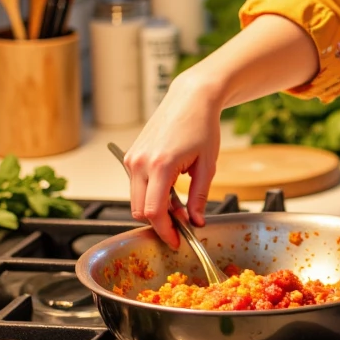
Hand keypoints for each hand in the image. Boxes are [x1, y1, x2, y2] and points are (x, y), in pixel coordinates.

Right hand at [123, 67, 224, 246]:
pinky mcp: (131, 155)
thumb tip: (196, 222)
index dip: (165, 231)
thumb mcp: (207, 165)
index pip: (154, 212)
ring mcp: (132, 159)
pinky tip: (170, 189)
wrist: (190, 99)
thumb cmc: (202, 126)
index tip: (177, 240)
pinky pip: (135, 185)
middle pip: (139, 210)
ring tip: (180, 203)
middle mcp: (140, 163)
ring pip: (135, 199)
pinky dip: (149, 194)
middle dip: (160, 222)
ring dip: (154, 208)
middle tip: (183, 222)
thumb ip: (199, 197)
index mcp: (160, 165)